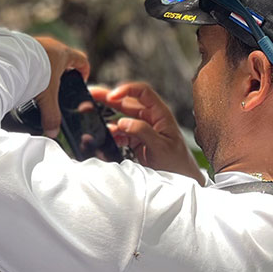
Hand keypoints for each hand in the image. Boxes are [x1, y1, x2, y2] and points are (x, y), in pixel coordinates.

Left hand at [32, 36, 90, 138]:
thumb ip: (51, 115)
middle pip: (64, 57)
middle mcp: (52, 45)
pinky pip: (31, 54)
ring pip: (46, 55)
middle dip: (62, 72)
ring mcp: (37, 43)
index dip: (84, 71)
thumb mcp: (46, 97)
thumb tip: (53, 132)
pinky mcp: (22, 44)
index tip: (80, 81)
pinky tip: (24, 75)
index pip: (82, 60)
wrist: (10, 57)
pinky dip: (30, 64)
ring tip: (39, 82)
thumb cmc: (33, 71)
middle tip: (58, 86)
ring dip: (45, 67)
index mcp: (64, 54)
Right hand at [89, 81, 203, 182]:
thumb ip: (143, 132)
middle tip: (90, 94)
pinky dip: (112, 134)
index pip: (143, 92)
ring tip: (90, 115)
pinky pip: (121, 133)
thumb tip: (123, 122)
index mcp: (160, 114)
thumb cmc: (178, 163)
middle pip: (127, 102)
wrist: (182, 181)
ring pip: (121, 118)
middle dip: (108, 98)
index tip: (112, 96)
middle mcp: (150, 119)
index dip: (126, 90)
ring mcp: (142, 130)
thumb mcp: (162, 147)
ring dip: (106, 118)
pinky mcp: (136, 141)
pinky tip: (105, 136)